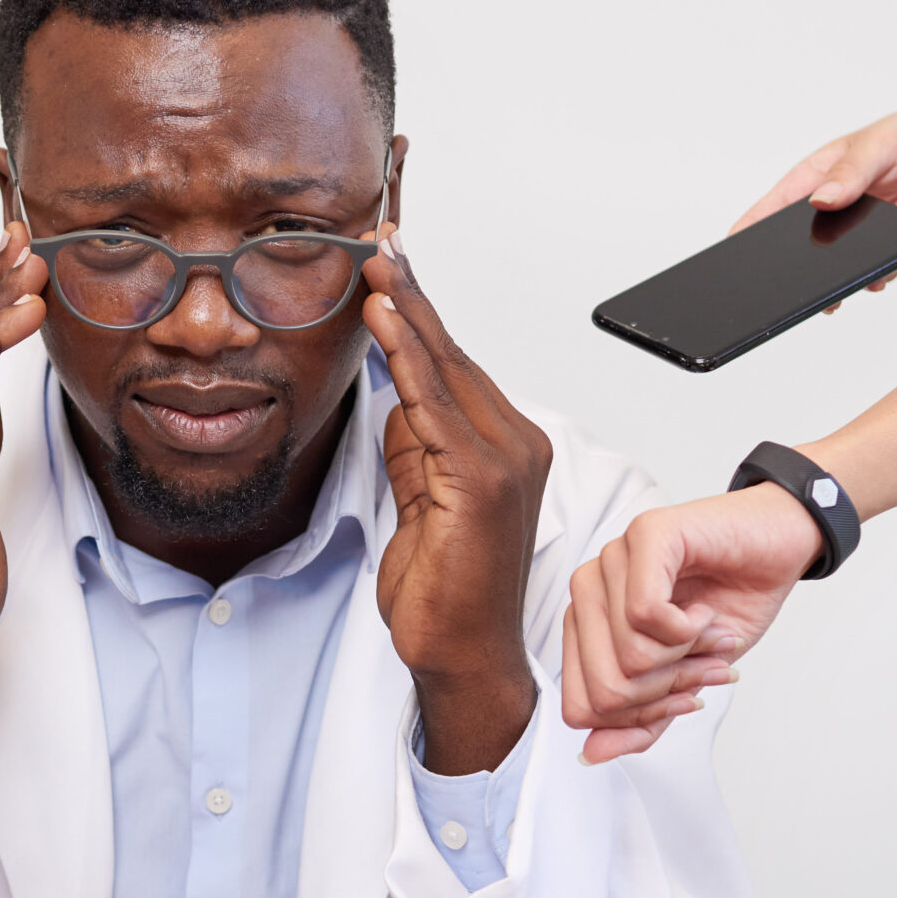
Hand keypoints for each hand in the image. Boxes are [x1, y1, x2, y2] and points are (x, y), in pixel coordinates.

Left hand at [360, 231, 550, 774]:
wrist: (461, 658)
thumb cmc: (444, 593)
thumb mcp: (418, 502)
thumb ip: (413, 448)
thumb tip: (393, 397)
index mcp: (504, 447)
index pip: (453, 364)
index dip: (418, 312)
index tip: (390, 264)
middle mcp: (517, 445)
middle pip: (454, 354)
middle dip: (414, 295)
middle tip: (383, 239)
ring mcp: (508, 462)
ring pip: (447, 370)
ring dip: (409, 313)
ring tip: (379, 263)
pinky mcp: (485, 483)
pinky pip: (437, 408)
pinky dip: (410, 362)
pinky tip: (387, 324)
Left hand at [559, 485, 818, 761]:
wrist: (779, 548)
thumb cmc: (729, 602)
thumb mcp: (686, 678)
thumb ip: (640, 719)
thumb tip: (591, 755)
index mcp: (587, 625)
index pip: (581, 709)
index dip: (639, 719)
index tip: (683, 698)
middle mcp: (587, 591)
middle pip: (602, 692)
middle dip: (665, 694)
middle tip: (701, 667)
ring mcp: (611, 560)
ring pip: (626, 656)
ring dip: (684, 658)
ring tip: (706, 633)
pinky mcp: (645, 535)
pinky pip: (645, 614)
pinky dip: (690, 629)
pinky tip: (705, 611)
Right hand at [729, 109, 896, 306]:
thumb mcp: (881, 143)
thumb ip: (852, 170)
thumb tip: (821, 199)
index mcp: (814, 180)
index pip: (770, 210)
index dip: (748, 230)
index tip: (734, 249)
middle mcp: (826, 214)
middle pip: (794, 250)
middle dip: (790, 271)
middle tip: (789, 287)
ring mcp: (850, 237)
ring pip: (829, 272)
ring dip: (835, 285)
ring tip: (838, 295)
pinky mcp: (878, 254)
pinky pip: (869, 277)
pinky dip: (876, 279)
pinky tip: (886, 272)